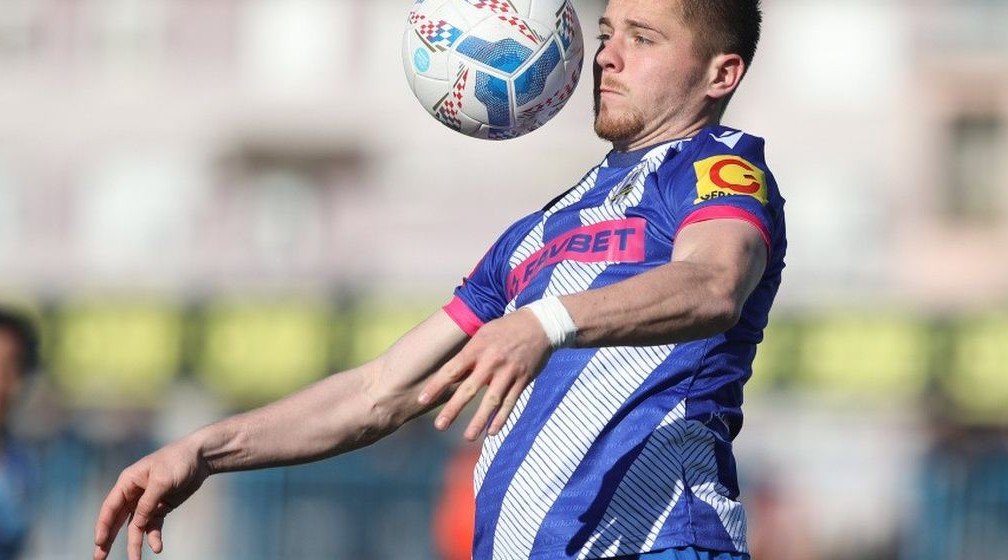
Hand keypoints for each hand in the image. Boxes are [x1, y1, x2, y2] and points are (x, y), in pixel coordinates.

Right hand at [94, 437, 210, 559]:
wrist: (201, 458)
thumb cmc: (178, 461)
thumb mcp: (162, 481)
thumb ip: (147, 504)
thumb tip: (137, 525)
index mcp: (128, 482)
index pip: (110, 507)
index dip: (103, 525)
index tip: (99, 542)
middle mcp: (133, 493)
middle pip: (117, 520)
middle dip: (108, 539)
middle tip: (99, 558)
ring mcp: (147, 502)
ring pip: (135, 527)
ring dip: (134, 543)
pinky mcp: (161, 508)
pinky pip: (153, 526)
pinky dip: (154, 537)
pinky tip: (157, 547)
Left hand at [419, 308, 551, 439]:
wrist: (539, 324)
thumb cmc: (504, 328)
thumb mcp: (482, 333)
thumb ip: (467, 354)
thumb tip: (450, 374)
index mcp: (477, 348)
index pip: (452, 369)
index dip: (436, 385)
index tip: (422, 399)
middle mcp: (491, 362)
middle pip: (469, 389)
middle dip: (453, 409)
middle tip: (440, 426)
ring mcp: (508, 372)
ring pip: (491, 401)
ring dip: (479, 421)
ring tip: (468, 437)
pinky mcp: (522, 380)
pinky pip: (510, 402)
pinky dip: (501, 418)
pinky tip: (491, 431)